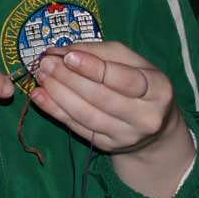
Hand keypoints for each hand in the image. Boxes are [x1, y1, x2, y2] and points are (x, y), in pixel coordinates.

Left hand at [31, 41, 194, 197]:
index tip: (68, 56)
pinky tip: (39, 96)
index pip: (124, 79)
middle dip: (69, 78)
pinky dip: (55, 111)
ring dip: (58, 94)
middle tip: (46, 63)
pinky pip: (76, 127)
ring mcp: (126, 136)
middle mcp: (146, 117)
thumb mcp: (129, 60)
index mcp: (158, 89)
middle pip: (101, 97)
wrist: (154, 125)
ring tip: (41, 76)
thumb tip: (61, 51)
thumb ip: (98, 52)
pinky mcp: (107, 146)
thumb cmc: (138, 82)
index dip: (94, 68)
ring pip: (86, 115)